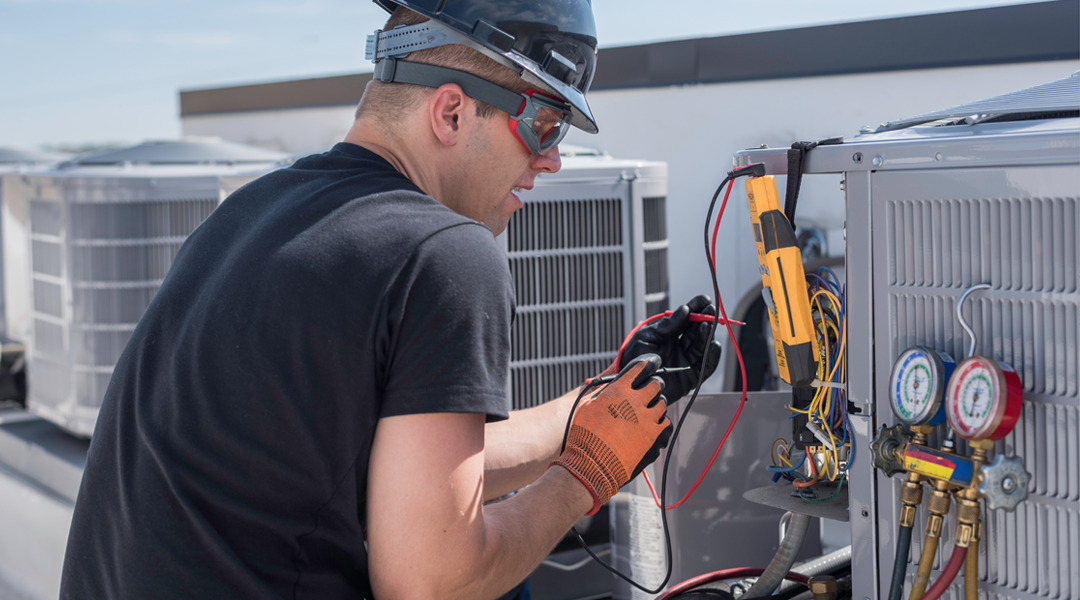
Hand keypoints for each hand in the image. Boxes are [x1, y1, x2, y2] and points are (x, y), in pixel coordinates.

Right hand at [553, 354, 671, 515]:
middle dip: (653, 385)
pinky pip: (664, 422)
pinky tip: (650, 425)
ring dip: (656, 404)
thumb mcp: (587, 405)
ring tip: (647, 410)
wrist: (592, 462)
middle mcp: (636, 400)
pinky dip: (659, 421)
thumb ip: (602, 391)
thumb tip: (611, 385)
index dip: (646, 365)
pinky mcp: (653, 435)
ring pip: (662, 403)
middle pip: (656, 384)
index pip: (640, 368)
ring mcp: (647, 418)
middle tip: (648, 390)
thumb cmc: (585, 434)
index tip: (649, 365)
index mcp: (619, 390)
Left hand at [618, 295, 722, 401]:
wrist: (630, 385)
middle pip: (697, 331)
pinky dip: (712, 356)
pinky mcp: (691, 378)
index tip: (704, 299)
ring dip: (707, 334)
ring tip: (707, 324)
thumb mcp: (647, 337)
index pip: (687, 319)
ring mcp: (686, 362)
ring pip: (703, 346)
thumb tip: (685, 310)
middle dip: (705, 318)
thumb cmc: (633, 360)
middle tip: (710, 309)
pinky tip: (714, 344)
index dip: (696, 309)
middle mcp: (680, 347)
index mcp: (669, 336)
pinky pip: (706, 366)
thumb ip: (667, 325)